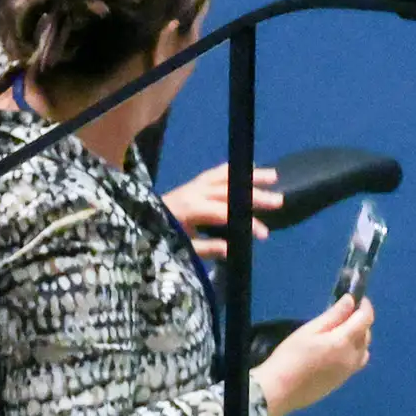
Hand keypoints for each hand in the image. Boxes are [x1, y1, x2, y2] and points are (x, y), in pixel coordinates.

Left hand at [164, 165, 285, 261]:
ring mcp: (194, 185)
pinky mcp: (193, 183)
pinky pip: (216, 173)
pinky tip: (250, 168)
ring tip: (274, 176)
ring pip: (226, 176)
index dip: (247, 222)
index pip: (225, 212)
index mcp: (191, 208)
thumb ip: (208, 247)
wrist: (136, 223)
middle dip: (255, 195)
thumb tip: (233, 248)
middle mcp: (195, 192)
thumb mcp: (183, 247)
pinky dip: (233, 170)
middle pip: (230, 190)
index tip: (264, 233)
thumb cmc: (159, 238)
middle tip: (279, 201)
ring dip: (250, 176)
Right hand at [258, 296, 374, 415]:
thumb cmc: (290, 356)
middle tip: (344, 315)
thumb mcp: (309, 331)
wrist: (280, 390)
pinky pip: (356, 362)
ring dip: (358, 338)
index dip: (365, 306)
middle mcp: (353, 357)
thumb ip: (333, 315)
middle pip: (366, 335)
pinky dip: (353, 352)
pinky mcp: (342, 382)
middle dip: (360, 322)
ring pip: (364, 350)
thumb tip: (350, 301)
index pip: (366, 319)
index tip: (358, 299)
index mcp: (344, 342)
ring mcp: (349, 372)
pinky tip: (336, 351)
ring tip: (340, 333)